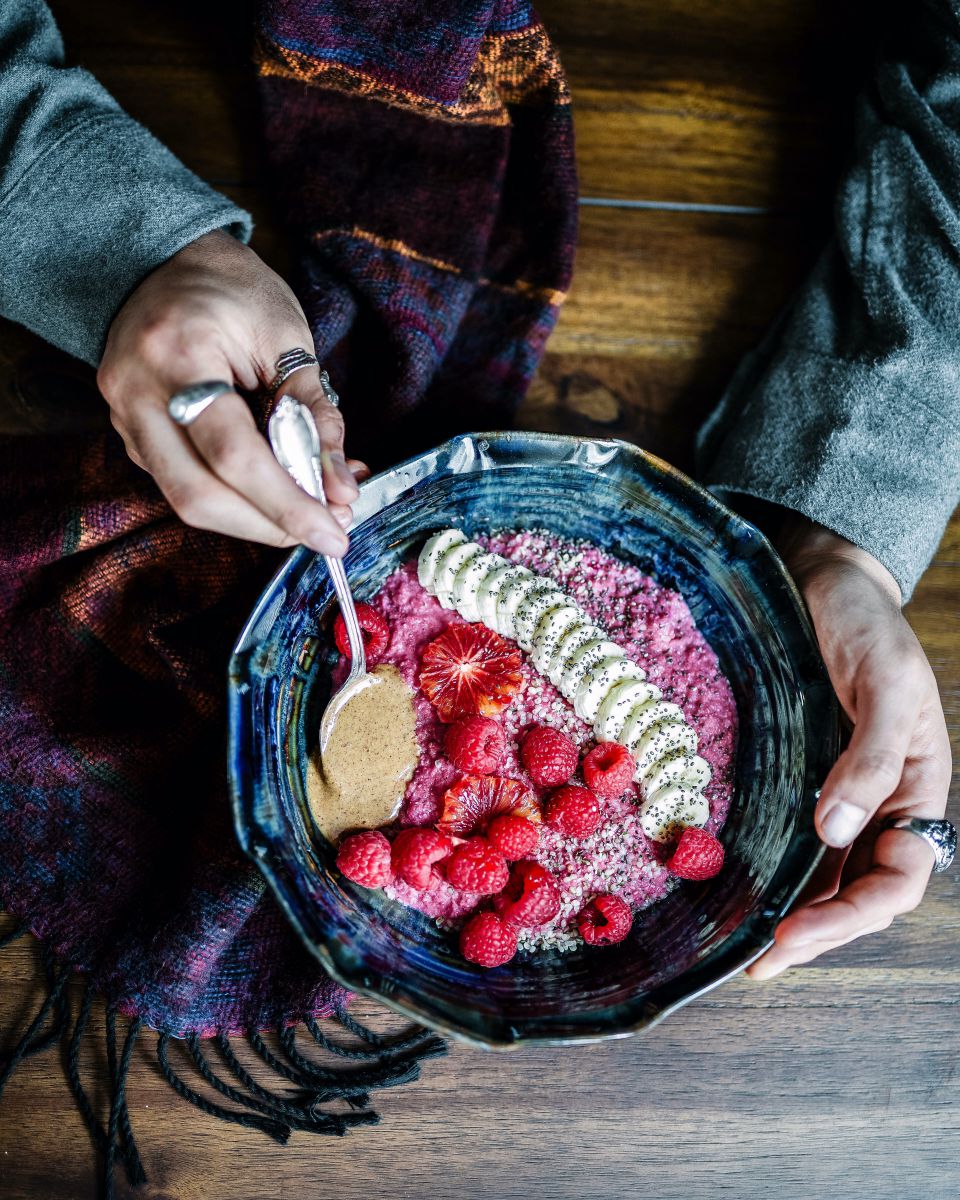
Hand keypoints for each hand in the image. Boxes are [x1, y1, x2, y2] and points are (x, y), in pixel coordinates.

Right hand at [97, 229, 364, 553]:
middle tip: (327, 529)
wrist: (164, 258)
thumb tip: (342, 488)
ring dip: (254, 518)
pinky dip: (235, 497)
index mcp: (178, 354)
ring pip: (186, 500)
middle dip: (269, 524)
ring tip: (311, 509)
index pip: (234, 455)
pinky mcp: (132, 434)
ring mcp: (125, 417)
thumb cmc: (233, 290)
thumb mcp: (288, 338)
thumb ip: (316, 416)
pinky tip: (277, 487)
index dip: (287, 504)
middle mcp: (137, 392)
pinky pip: (182, 483)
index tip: (335, 533)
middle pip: (199, 495)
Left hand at [747, 518, 951, 979]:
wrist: (829, 582)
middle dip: (818, 932)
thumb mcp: (887, 683)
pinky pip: (795, 836)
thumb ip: (873, 757)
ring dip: (795, 915)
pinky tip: (744, 891)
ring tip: (751, 952)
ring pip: (826, 873)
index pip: (897, 878)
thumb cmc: (869, 627)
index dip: (850, 915)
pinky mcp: (802, 774)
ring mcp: (841, 791)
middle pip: (859, 889)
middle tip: (761, 963)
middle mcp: (881, 801)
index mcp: (919, 790)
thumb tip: (837, 831)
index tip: (794, 933)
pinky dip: (776, 870)